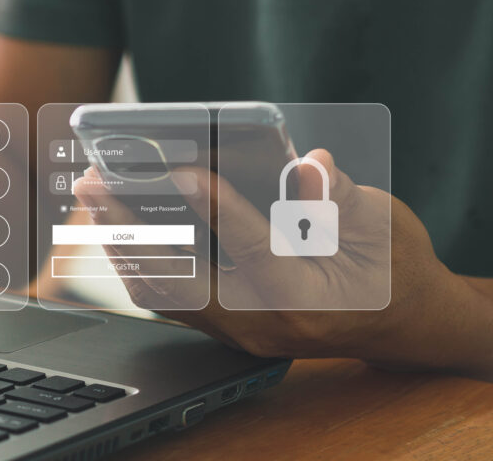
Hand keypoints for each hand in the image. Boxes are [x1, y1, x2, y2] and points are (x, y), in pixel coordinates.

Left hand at [75, 149, 492, 378]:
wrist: (400, 321)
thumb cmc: (395, 269)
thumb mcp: (384, 226)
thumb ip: (340, 198)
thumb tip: (309, 165)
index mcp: (310, 299)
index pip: (254, 249)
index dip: (218, 206)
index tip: (182, 168)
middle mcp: (265, 323)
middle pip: (180, 279)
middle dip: (131, 227)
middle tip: (97, 181)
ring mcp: (239, 330)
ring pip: (163, 291)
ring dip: (123, 242)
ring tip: (94, 196)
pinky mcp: (224, 323)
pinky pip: (167, 295)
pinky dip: (138, 257)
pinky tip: (116, 222)